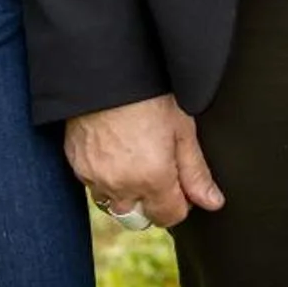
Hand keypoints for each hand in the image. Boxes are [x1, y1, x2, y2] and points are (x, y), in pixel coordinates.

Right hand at [64, 94, 224, 228]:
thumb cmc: (147, 93)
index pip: (169, 217)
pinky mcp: (76, 164)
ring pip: (113, 201)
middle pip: (139, 214)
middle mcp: (121, 185)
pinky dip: (103, 174)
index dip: (179, 201)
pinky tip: (112, 147)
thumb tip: (212, 201)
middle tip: (156, 164)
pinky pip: (92, 183)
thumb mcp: (182, 128)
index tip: (179, 181)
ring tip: (132, 154)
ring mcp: (94, 177)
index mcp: (152, 179)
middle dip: (150, 198)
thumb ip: (196, 172)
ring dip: (124, 189)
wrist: (105, 69)